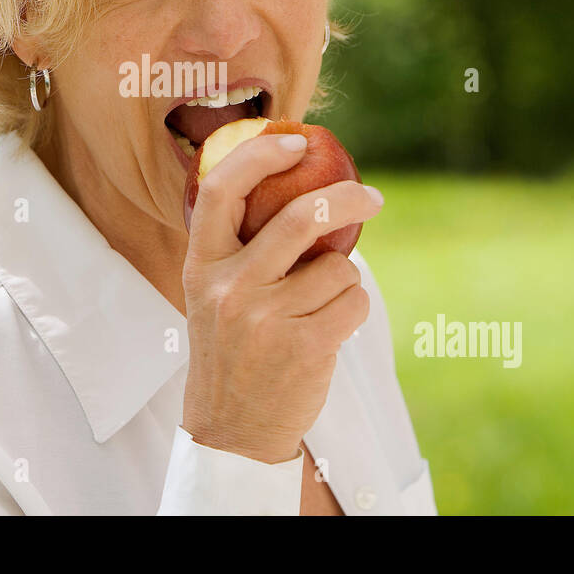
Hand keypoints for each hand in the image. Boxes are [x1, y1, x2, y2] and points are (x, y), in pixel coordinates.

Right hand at [180, 131, 383, 463]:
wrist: (232, 430)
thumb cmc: (232, 350)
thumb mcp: (213, 295)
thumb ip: (242, 249)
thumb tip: (303, 188)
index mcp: (201, 266)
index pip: (222, 190)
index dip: (260, 156)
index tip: (295, 143)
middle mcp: (229, 288)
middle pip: (300, 217)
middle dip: (347, 198)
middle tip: (371, 197)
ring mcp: (266, 319)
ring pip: (338, 267)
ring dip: (342, 281)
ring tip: (318, 309)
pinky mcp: (305, 347)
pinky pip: (354, 302)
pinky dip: (352, 310)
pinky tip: (328, 331)